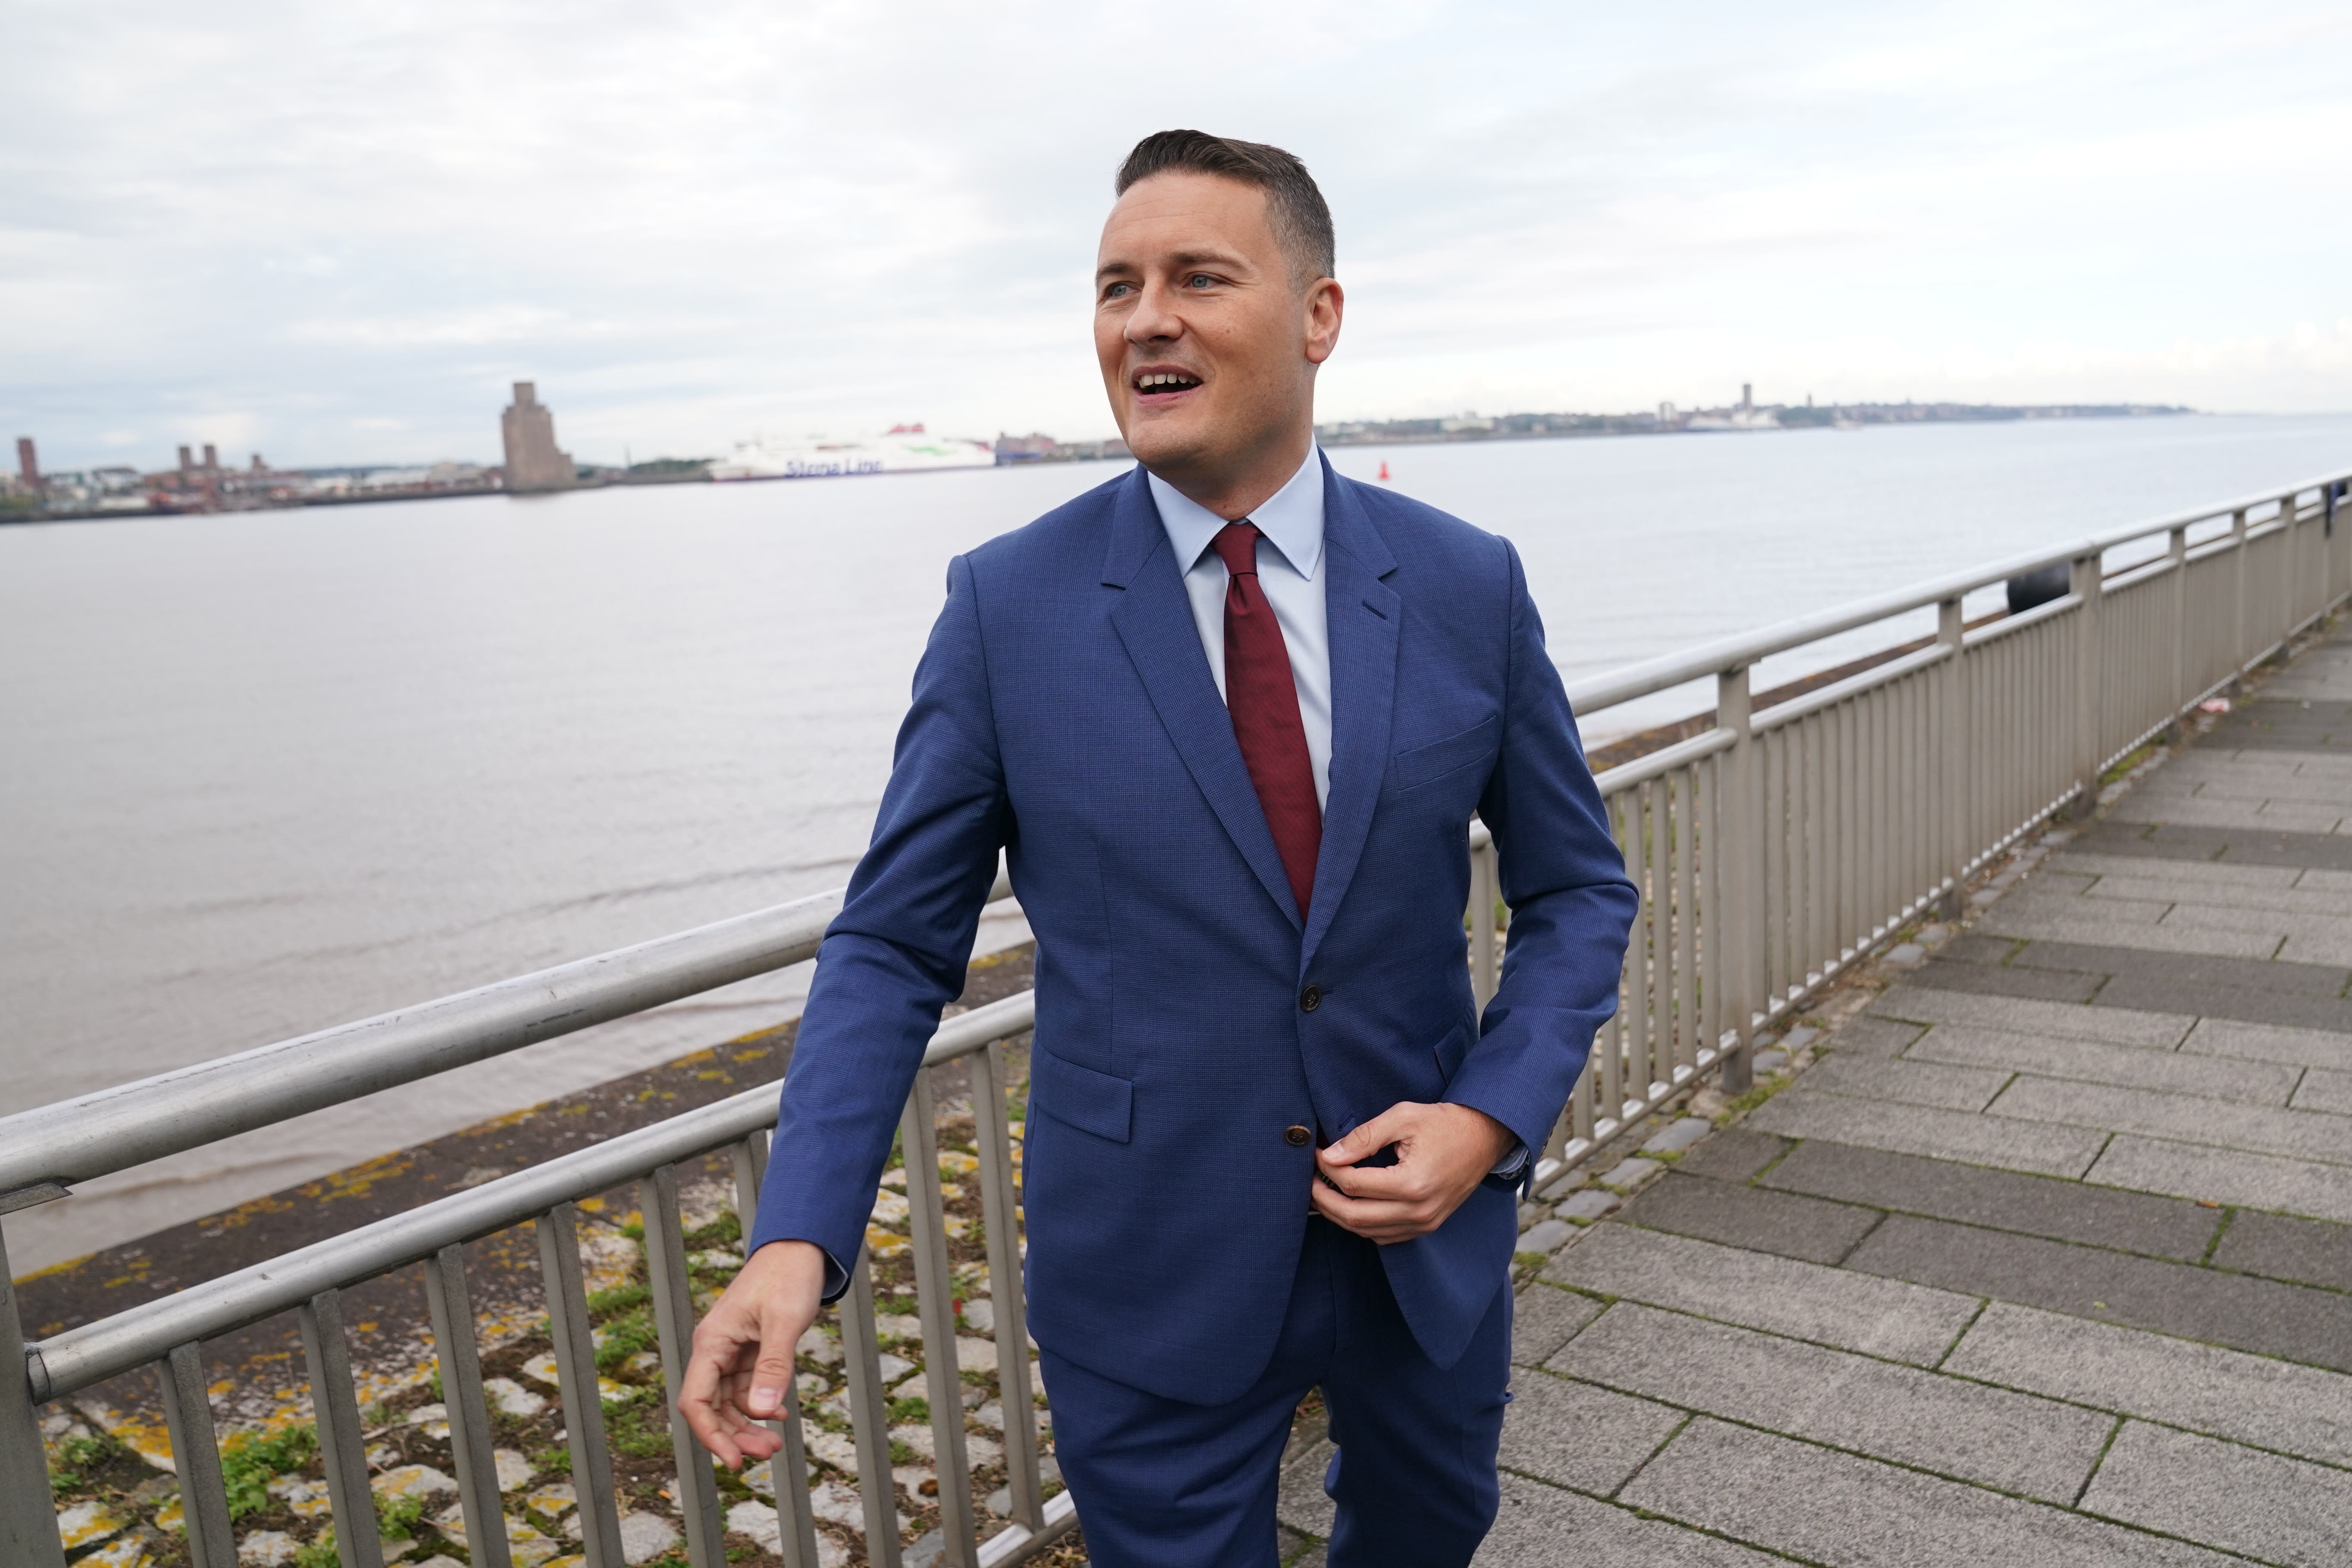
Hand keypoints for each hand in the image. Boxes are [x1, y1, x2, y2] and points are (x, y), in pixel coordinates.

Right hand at [677, 1239, 827, 1466]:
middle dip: (735, 1435)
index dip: (711, 1435)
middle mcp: (715, 1349)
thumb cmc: (788, 1275)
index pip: (696, 1401)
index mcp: (712, 1342)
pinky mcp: (748, 1350)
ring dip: (748, 1425)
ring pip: (729, 1402)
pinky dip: (760, 1404)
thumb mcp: (784, 1321)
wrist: (800, 1248)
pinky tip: (779, 1413)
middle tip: (767, 1453)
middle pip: (711, 1407)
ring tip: (775, 1443)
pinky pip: (746, 1388)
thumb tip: (762, 1412)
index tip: (733, 1461)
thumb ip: (774, 1365)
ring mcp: (731, 1351)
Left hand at [1311, 1102, 1513, 1243]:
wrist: (1484, 1137)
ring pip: (1366, 1231)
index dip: (1328, 1169)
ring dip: (1339, 1215)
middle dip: (1323, 1199)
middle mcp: (1419, 1210)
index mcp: (1413, 1183)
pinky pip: (1384, 1236)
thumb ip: (1364, 1137)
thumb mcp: (1403, 1117)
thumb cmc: (1444, 1123)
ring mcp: (1424, 1223)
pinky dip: (1362, 1225)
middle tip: (1308, 1181)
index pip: (1354, 1185)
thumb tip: (1331, 1154)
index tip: (1318, 1153)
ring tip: (1322, 1193)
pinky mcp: (1427, 1226)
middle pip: (1354, 1216)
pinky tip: (1349, 1206)